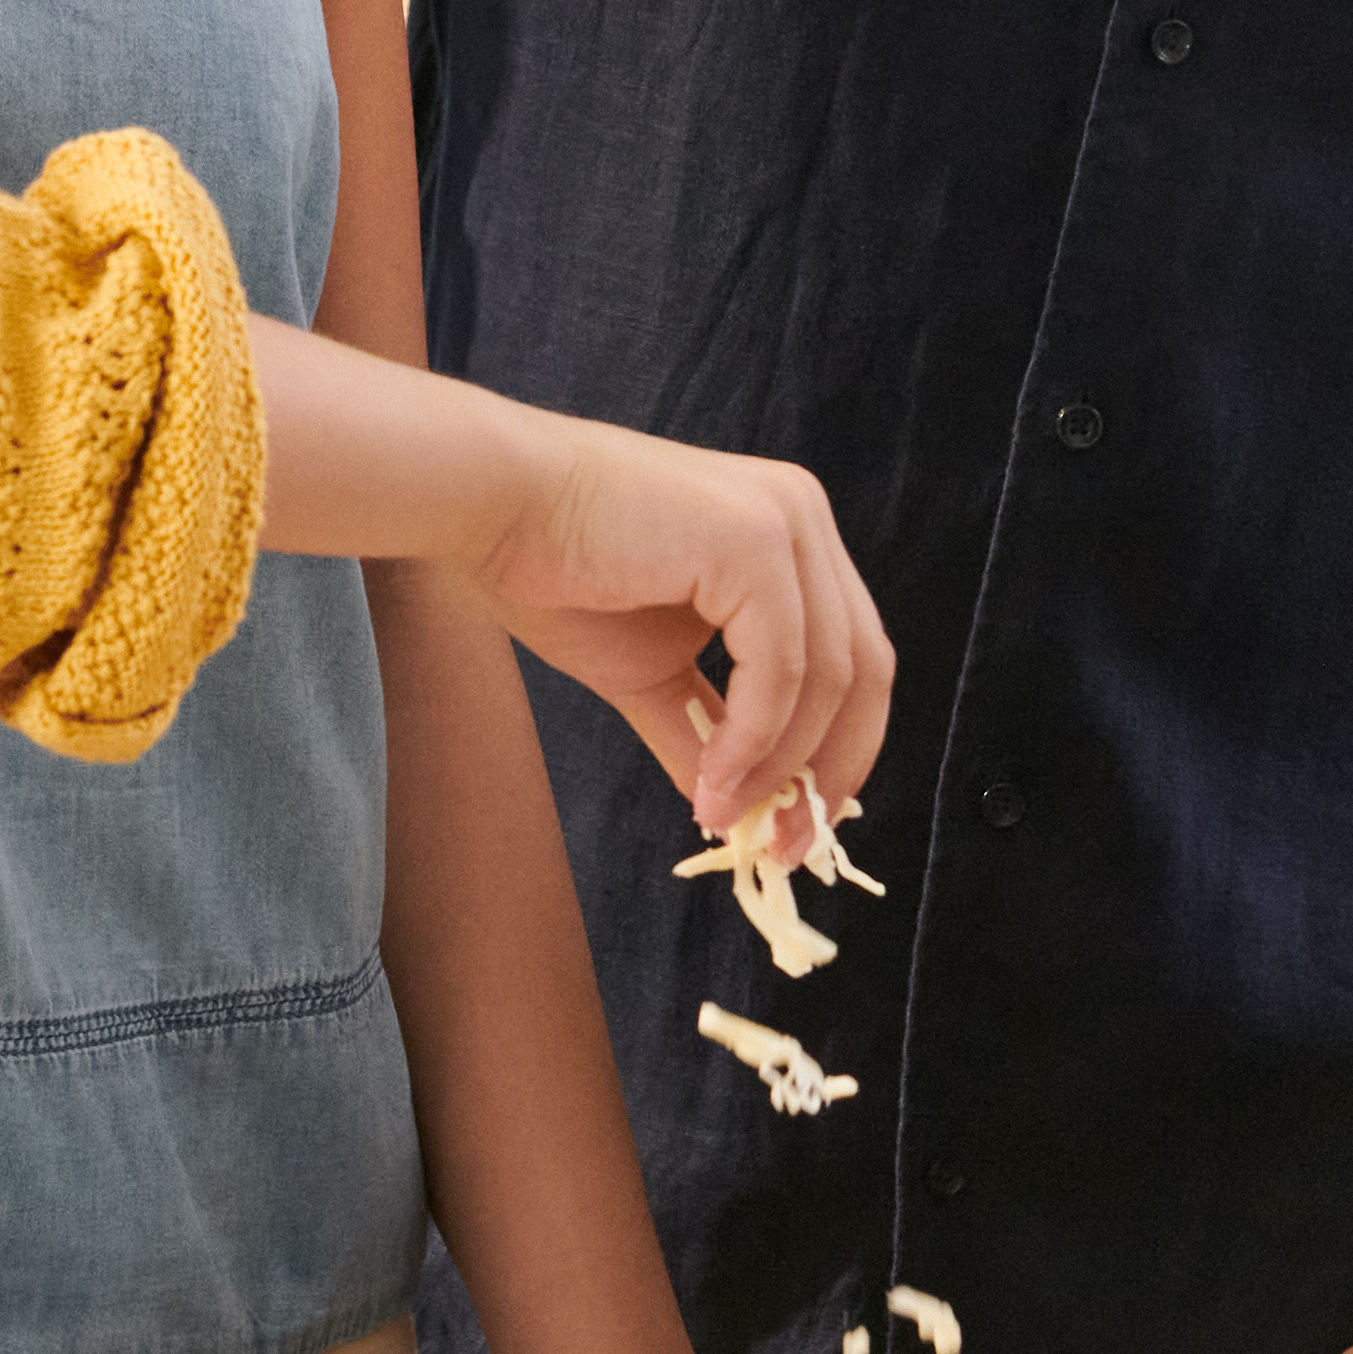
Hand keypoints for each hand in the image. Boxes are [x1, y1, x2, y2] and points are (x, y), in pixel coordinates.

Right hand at [464, 411, 893, 847]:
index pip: (851, 657)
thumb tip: (741, 815)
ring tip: (724, 817)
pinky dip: (755, 740)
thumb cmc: (555, 574)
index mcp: (788, 537)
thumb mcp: (649, 673)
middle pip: (865, 670)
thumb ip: (704, 731)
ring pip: (829, 678)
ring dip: (781, 768)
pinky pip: (782, 667)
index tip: (795, 827)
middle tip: (782, 848)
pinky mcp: (753, 539)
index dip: (837, 752)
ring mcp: (784, 521)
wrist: (488, 505)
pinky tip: (712, 782)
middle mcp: (802, 517)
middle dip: (829, 772)